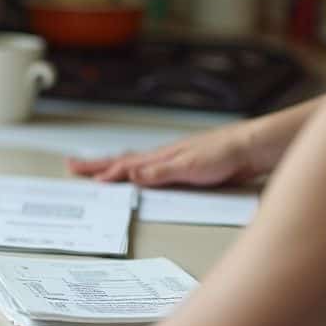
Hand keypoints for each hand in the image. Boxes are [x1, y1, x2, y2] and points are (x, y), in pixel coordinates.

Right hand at [67, 122, 261, 186]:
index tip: (85, 177)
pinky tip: (138, 173)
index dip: (103, 172)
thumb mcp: (190, 167)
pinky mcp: (186, 167)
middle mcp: (163, 157)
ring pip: (136, 164)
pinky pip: (152, 169)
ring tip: (98, 168)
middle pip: (124, 161)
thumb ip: (160, 172)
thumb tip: (131, 174)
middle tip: (74, 166)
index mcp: (161, 157)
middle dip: (98, 165)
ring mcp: (174, 160)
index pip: (124, 166)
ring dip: (115, 167)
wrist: (252, 148)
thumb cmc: (224, 154)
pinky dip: (137, 170)